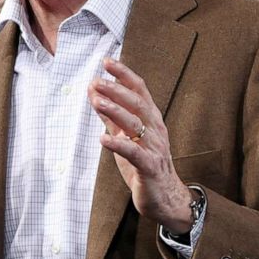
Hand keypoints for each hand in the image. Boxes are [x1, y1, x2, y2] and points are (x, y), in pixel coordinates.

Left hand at [88, 58, 192, 233]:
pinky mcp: (149, 167)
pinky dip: (118, 145)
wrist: (165, 197)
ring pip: (136, 125)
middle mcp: (155, 130)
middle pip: (137, 103)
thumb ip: (111, 116)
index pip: (139, 90)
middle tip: (97, 81)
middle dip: (116, 90)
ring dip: (115, 112)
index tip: (107, 61)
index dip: (124, 75)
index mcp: (151, 119)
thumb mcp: (126, 137)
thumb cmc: (143, 164)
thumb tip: (94, 93)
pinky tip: (103, 139)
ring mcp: (154, 148)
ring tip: (97, 101)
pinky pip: (134, 153)